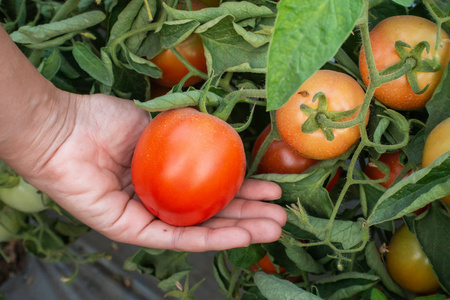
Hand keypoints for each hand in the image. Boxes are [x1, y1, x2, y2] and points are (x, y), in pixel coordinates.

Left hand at [24, 93, 285, 251]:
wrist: (64, 128)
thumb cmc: (104, 120)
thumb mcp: (158, 122)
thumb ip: (188, 133)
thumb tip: (223, 133)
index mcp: (167, 178)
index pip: (211, 189)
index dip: (243, 191)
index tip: (271, 188)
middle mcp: (160, 201)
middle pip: (211, 214)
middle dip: (249, 217)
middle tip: (281, 217)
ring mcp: (146, 219)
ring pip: (199, 231)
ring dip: (239, 232)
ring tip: (274, 230)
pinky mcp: (129, 231)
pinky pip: (174, 237)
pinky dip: (209, 238)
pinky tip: (240, 237)